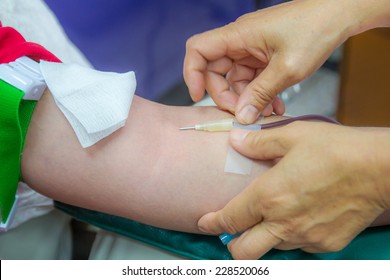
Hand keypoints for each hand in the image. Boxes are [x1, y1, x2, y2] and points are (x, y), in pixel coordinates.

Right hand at [184, 0, 353, 122]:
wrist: (339, 13)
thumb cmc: (316, 29)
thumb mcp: (287, 68)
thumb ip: (261, 94)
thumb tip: (241, 116)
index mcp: (239, 35)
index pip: (198, 49)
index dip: (192, 73)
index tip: (198, 96)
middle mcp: (240, 40)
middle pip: (215, 70)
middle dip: (226, 96)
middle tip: (243, 113)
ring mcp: (252, 48)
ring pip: (235, 78)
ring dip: (247, 99)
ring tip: (267, 113)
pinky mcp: (263, 55)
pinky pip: (252, 78)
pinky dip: (259, 94)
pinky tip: (275, 106)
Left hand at [198, 122, 389, 258]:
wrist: (379, 168)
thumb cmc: (336, 149)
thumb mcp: (292, 135)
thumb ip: (258, 142)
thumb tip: (235, 140)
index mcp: (269, 196)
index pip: (230, 219)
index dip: (212, 223)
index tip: (204, 222)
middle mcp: (283, 223)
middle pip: (243, 252)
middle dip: (232, 244)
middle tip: (234, 230)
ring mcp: (305, 237)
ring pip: (271, 249)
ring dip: (264, 238)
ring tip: (271, 218)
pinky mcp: (326, 245)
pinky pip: (299, 247)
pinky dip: (292, 237)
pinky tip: (300, 217)